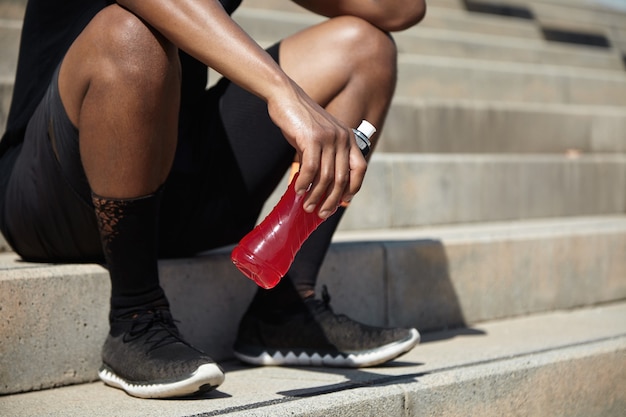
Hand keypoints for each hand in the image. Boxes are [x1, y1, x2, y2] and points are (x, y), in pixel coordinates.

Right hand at [267, 80, 366, 217]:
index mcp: (348, 138)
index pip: (360, 168)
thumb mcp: (318, 139)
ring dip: (316, 196)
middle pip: (342, 178)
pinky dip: (304, 183)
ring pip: (326, 177)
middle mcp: (342, 138)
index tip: (342, 202)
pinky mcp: (312, 138)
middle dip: (332, 200)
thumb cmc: (300, 121)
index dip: (353, 188)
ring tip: (307, 207)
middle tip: (322, 213)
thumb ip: (323, 159)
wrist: (286, 97)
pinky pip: (310, 168)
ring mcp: (328, 137)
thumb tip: (319, 189)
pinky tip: (298, 191)